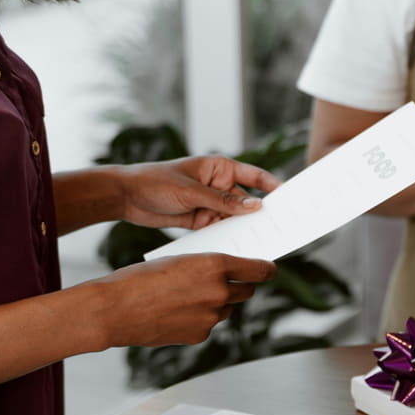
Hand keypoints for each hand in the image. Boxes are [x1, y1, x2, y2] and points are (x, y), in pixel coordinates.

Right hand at [92, 254, 276, 348]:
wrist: (114, 309)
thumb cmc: (140, 279)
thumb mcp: (179, 261)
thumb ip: (206, 267)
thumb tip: (225, 272)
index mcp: (214, 265)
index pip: (258, 270)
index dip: (266, 270)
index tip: (269, 270)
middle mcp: (219, 291)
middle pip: (246, 291)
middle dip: (240, 286)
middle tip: (228, 282)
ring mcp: (211, 316)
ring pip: (226, 308)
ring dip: (217, 303)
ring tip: (188, 297)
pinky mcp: (199, 335)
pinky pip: (209, 325)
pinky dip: (200, 319)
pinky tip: (177, 313)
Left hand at [118, 156, 281, 228]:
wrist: (125, 196)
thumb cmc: (155, 182)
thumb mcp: (192, 191)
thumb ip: (223, 200)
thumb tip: (255, 206)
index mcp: (219, 168)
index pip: (254, 175)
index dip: (272, 186)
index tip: (288, 198)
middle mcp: (219, 185)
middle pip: (247, 200)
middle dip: (260, 213)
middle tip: (278, 226)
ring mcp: (211, 204)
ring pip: (235, 218)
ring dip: (244, 228)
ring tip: (261, 241)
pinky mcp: (201, 220)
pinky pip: (221, 229)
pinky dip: (228, 237)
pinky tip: (238, 247)